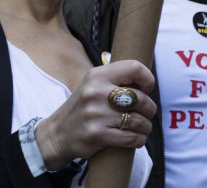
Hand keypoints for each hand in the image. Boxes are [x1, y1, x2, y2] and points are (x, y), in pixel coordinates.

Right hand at [34, 60, 155, 169]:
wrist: (57, 134)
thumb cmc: (83, 108)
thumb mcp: (93, 85)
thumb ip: (116, 80)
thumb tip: (146, 83)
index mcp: (97, 75)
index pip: (134, 67)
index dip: (147, 79)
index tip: (147, 90)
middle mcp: (96, 92)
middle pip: (140, 98)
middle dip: (149, 108)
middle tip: (147, 113)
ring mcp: (96, 114)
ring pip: (138, 120)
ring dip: (145, 126)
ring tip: (142, 127)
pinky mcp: (97, 135)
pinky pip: (130, 138)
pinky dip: (138, 139)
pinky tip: (137, 138)